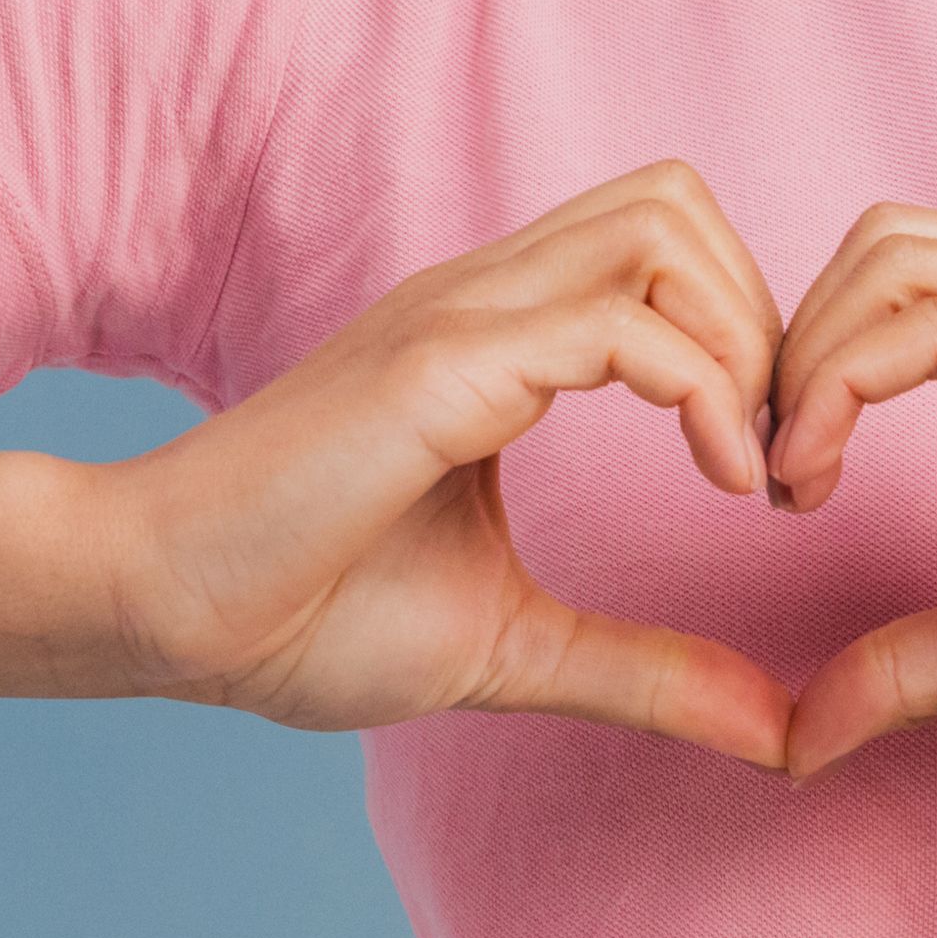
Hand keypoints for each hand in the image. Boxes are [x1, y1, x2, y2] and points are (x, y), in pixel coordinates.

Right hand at [94, 163, 795, 768]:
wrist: (156, 612)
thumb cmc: (298, 617)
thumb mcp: (515, 648)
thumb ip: (644, 674)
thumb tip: (775, 734)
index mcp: (495, 335)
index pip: (663, 247)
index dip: (748, 338)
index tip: (767, 477)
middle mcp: (482, 298)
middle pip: (679, 203)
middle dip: (766, 317)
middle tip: (780, 460)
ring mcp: (459, 319)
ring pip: (663, 231)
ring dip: (744, 339)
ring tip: (751, 471)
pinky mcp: (441, 370)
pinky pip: (619, 328)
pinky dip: (705, 393)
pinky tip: (720, 484)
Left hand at [763, 205, 936, 778]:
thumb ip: (929, 656)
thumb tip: (808, 730)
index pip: (914, 271)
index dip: (824, 354)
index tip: (789, 476)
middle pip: (883, 242)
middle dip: (791, 341)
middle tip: (770, 473)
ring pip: (891, 262)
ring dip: (801, 360)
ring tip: (787, 479)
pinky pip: (929, 326)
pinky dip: (837, 387)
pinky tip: (816, 478)